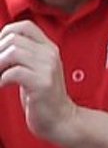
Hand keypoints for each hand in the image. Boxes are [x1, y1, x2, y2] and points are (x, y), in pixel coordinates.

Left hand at [0, 20, 80, 144]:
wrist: (61, 120)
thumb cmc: (43, 97)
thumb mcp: (36, 69)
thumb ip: (23, 54)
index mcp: (49, 49)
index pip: (24, 27)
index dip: (6, 33)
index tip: (0, 49)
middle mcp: (50, 56)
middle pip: (14, 39)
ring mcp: (48, 69)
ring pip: (13, 52)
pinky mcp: (42, 84)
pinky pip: (14, 72)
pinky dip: (1, 78)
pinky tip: (1, 85)